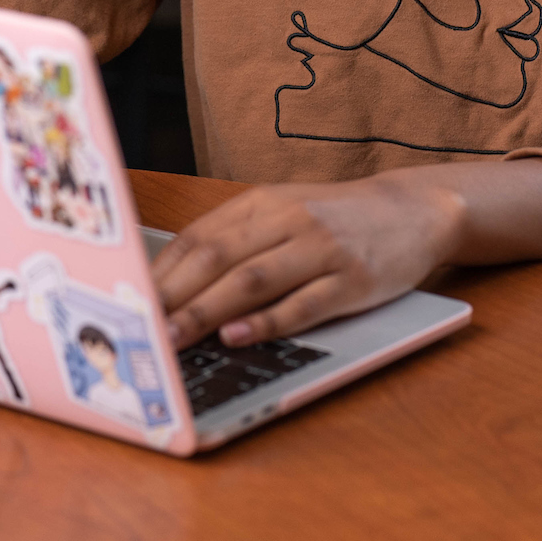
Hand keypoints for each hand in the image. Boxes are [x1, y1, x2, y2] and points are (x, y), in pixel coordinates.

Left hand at [150, 175, 461, 349]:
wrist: (414, 209)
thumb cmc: (336, 217)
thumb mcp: (283, 211)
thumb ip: (235, 238)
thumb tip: (173, 279)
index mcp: (262, 203)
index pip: (198, 237)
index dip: (160, 272)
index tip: (127, 299)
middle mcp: (288, 220)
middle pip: (218, 258)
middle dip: (173, 296)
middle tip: (139, 324)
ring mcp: (322, 249)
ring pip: (253, 281)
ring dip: (208, 312)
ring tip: (174, 337)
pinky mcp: (353, 281)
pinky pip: (303, 304)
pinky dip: (267, 323)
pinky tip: (238, 336)